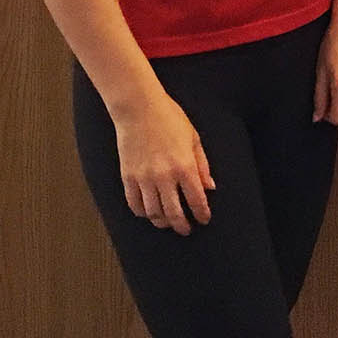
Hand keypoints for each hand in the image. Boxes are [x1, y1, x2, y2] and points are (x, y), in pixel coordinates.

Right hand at [111, 90, 212, 234]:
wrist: (139, 108)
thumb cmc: (170, 118)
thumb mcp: (193, 138)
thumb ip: (202, 165)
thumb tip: (210, 187)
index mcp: (184, 166)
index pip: (196, 200)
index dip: (202, 213)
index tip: (204, 220)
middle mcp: (164, 176)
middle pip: (174, 213)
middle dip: (182, 225)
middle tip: (186, 229)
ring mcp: (144, 178)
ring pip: (153, 212)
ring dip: (162, 221)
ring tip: (168, 222)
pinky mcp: (128, 177)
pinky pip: (134, 204)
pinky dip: (142, 213)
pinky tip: (149, 212)